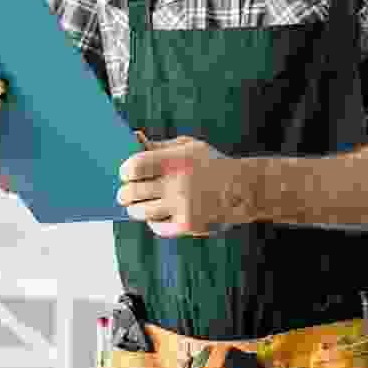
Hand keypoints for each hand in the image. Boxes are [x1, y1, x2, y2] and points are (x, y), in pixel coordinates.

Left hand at [117, 133, 254, 237]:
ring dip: (136, 209)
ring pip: (140, 213)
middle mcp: (177, 183)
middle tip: (125, 193)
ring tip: (139, 204)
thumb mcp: (188, 146)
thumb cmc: (209, 163)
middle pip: (131, 193)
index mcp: (176, 160)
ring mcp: (182, 206)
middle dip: (125, 193)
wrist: (242, 188)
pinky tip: (158, 214)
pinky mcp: (187, 225)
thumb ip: (160, 146)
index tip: (126, 174)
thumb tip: (133, 140)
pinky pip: (156, 227)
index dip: (125, 171)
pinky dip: (153, 221)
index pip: (134, 167)